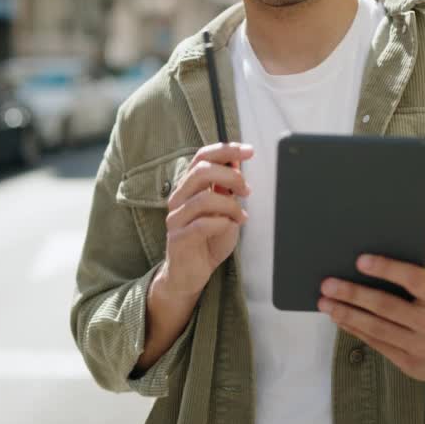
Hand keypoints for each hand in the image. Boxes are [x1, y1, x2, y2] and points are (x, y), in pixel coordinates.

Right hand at [157, 142, 253, 299]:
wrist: (190, 273)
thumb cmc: (208, 239)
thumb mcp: (223, 208)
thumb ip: (227, 187)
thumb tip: (237, 161)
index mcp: (189, 186)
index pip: (202, 157)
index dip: (225, 150)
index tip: (248, 150)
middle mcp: (178, 198)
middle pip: (201, 171)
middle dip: (231, 176)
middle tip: (246, 190)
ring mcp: (176, 218)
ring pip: (203, 198)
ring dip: (230, 205)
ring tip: (240, 216)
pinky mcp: (178, 238)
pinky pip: (201, 224)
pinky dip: (222, 223)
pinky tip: (230, 227)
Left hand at [319, 255, 424, 383]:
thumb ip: (411, 283)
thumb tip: (366, 267)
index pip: (414, 280)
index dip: (387, 269)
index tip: (360, 260)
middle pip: (386, 307)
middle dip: (353, 294)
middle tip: (328, 284)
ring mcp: (420, 347)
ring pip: (376, 328)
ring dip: (346, 314)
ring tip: (326, 303)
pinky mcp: (409, 364)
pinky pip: (376, 343)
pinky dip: (355, 329)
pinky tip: (340, 318)